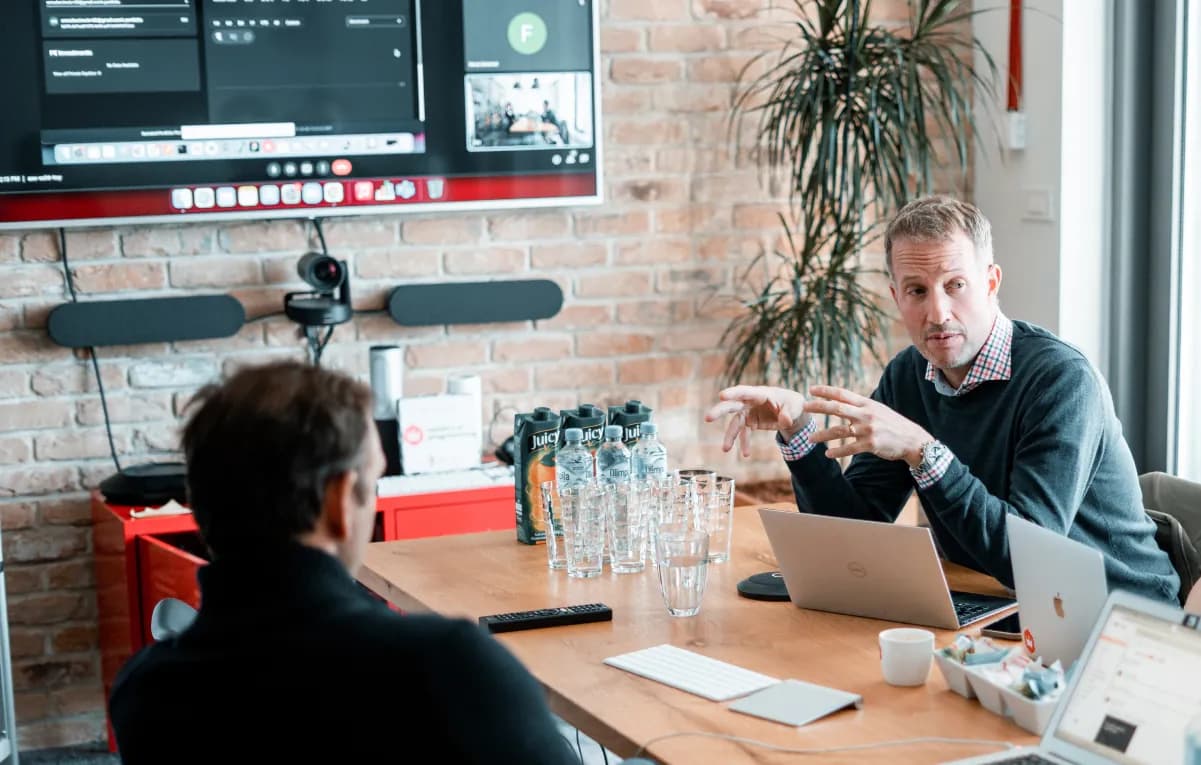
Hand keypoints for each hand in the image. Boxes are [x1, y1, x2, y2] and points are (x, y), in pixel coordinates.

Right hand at [704, 385, 809, 457]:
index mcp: (761, 393)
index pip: (745, 392)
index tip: (722, 396)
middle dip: (720, 411)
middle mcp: (751, 402)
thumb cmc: (793, 404)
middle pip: (733, 405)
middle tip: (708, 418)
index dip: (733, 393)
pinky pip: (744, 433)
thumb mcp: (795, 407)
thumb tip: (784, 422)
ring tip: (726, 449)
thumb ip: (789, 414)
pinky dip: (744, 443)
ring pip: (735, 423)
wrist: (793, 412)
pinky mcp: (750, 422)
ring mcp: (749, 412)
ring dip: (730, 435)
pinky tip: (746, 454)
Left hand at [803, 385, 931, 465]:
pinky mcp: (871, 444)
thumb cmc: (892, 423)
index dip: (826, 391)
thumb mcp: (878, 409)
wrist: (912, 439)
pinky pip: (850, 449)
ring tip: (809, 438)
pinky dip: (837, 452)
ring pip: (840, 431)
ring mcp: (868, 430)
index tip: (811, 389)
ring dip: (823, 435)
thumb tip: (841, 400)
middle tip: (804, 407)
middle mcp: (866, 414)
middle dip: (819, 407)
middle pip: (837, 409)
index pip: (843, 394)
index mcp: (867, 403)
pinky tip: (827, 455)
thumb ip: (860, 405)